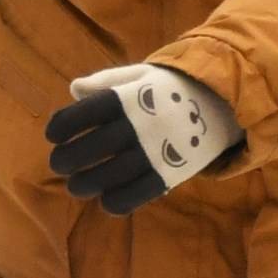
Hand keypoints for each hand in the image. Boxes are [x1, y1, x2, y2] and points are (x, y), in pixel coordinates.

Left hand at [48, 64, 243, 214]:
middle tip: (59, 165)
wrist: (223, 102)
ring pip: (107, 176)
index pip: (83, 115)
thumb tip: (74, 91)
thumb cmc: (173, 88)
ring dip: (84, 184)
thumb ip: (107, 82)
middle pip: (90, 149)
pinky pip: (135, 195)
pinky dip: (115, 202)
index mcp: (128, 98)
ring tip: (77, 185)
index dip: (62, 127)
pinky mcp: (169, 173)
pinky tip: (105, 199)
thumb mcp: (143, 75)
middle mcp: (138, 125)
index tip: (53, 136)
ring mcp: (154, 151)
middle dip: (66, 160)